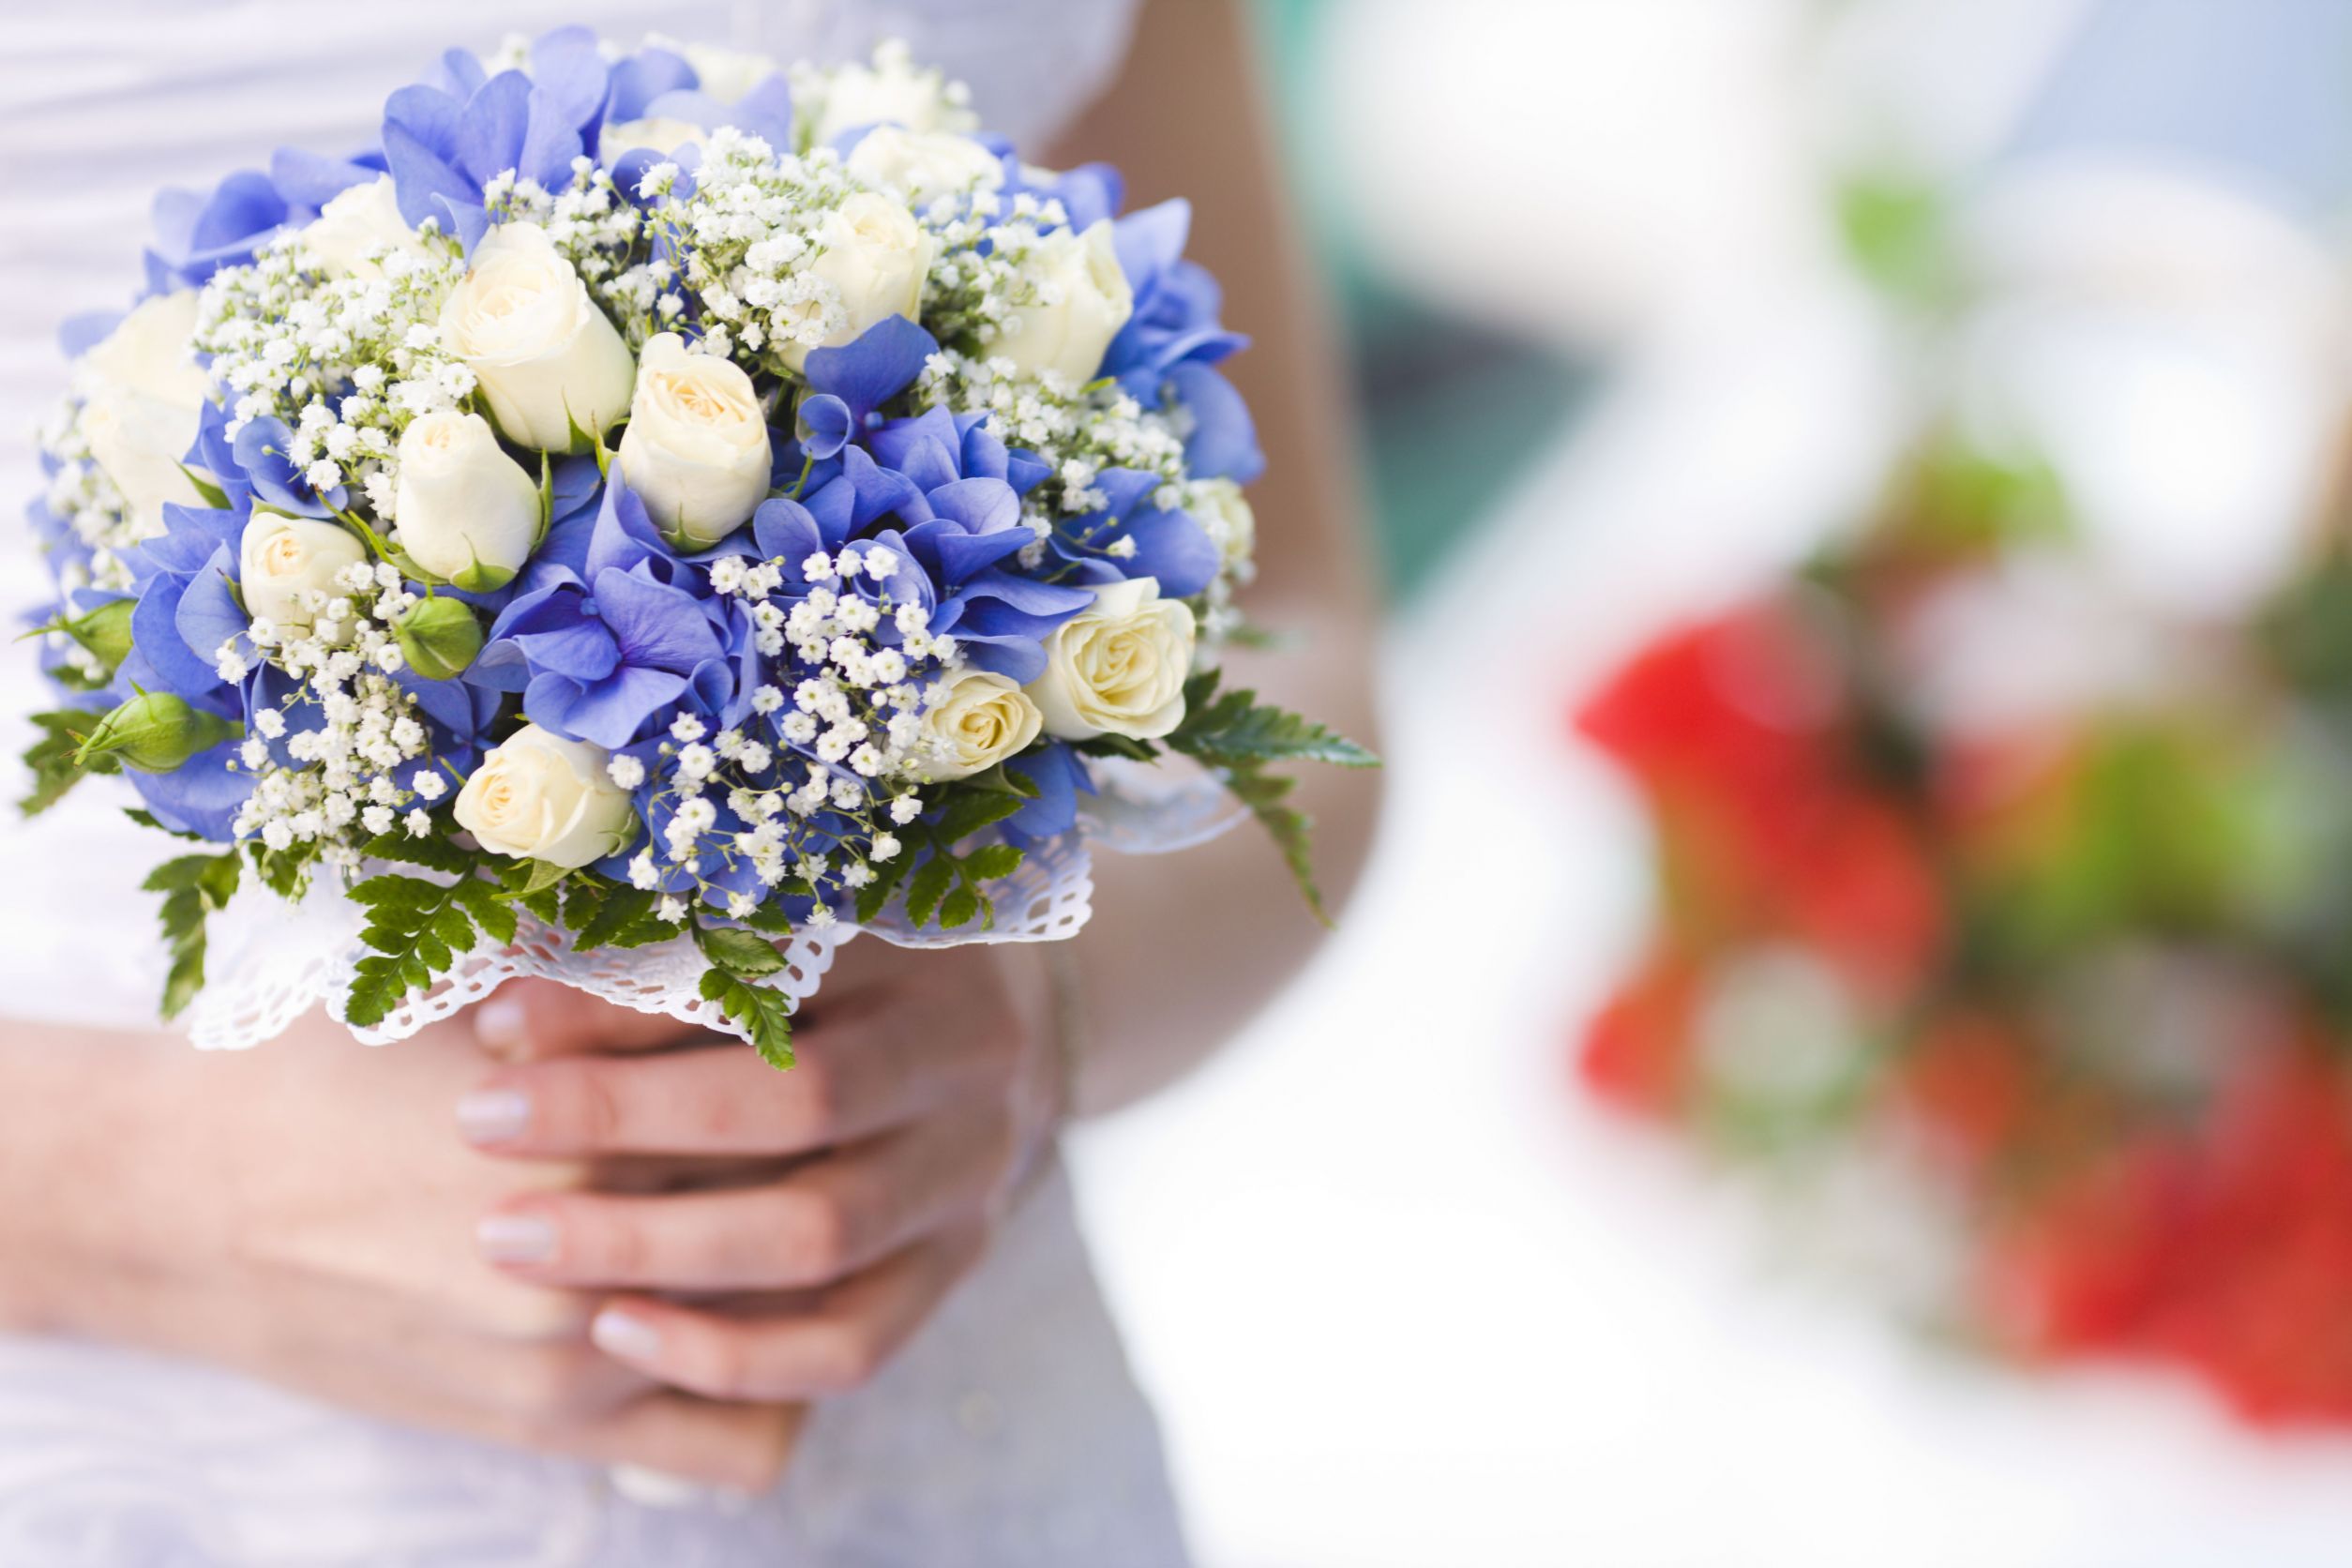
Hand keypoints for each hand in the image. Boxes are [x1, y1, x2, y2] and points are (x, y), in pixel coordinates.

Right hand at [0, 1011, 800, 1489]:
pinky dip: (777, 1383)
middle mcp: (600, 1262)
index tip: (827, 1019)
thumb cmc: (327, 1073)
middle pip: (802, 1206)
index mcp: (588, 1132)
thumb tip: (735, 913)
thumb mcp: (468, 984)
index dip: (815, 1049)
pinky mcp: (569, 1434)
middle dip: (835, 1155)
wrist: (190, 1205)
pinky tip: (759, 1311)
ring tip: (814, 1191)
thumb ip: (614, 967)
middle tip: (839, 1105)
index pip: (786, 1096)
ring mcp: (589, 1366)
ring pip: (799, 1324)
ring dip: (824, 1264)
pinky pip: (750, 1440)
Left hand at [456, 939, 1062, 1402]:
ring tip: (513, 1239)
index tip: (495, 1024)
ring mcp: (969, 1175)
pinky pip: (850, 1343)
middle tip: (481, 1130)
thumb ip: (657, 941)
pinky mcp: (952, 1267)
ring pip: (819, 1235)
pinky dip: (730, 1354)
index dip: (627, 1002)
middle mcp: (965, 1060)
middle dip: (624, 1119)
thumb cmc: (831, 961)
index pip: (770, 971)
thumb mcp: (767, 920)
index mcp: (920, 945)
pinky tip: (616, 1333)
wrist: (983, 1034)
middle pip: (800, 1103)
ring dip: (653, 1245)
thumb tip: (503, 991)